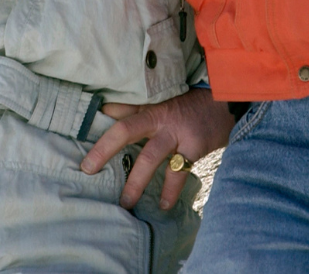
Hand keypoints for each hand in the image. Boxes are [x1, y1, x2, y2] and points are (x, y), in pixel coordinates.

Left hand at [80, 88, 235, 209]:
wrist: (224, 103)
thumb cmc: (187, 107)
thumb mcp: (159, 104)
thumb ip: (133, 110)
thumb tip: (105, 111)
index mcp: (149, 111)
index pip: (119, 118)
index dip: (100, 132)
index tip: (83, 153)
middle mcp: (159, 119)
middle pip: (126, 131)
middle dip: (105, 150)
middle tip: (88, 170)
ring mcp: (177, 133)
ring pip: (151, 156)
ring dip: (136, 181)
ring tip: (125, 202)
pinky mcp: (195, 146)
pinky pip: (179, 172)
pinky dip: (170, 190)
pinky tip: (163, 204)